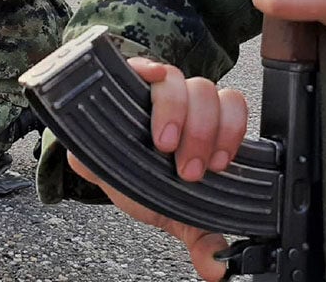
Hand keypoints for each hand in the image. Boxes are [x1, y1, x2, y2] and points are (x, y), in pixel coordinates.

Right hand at [64, 57, 246, 280]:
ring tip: (162, 143)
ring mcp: (155, 89)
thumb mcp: (169, 209)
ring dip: (175, 111)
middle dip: (202, 132)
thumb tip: (218, 266)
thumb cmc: (136, 180)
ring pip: (179, 80)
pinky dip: (148, 68)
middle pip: (208, 94)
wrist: (93, 162)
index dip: (231, 133)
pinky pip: (142, 63)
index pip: (232, 109)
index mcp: (203, 127)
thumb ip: (199, 235)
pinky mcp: (125, 78)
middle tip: (186, 167)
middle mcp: (184, 103)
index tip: (217, 165)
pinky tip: (146, 81)